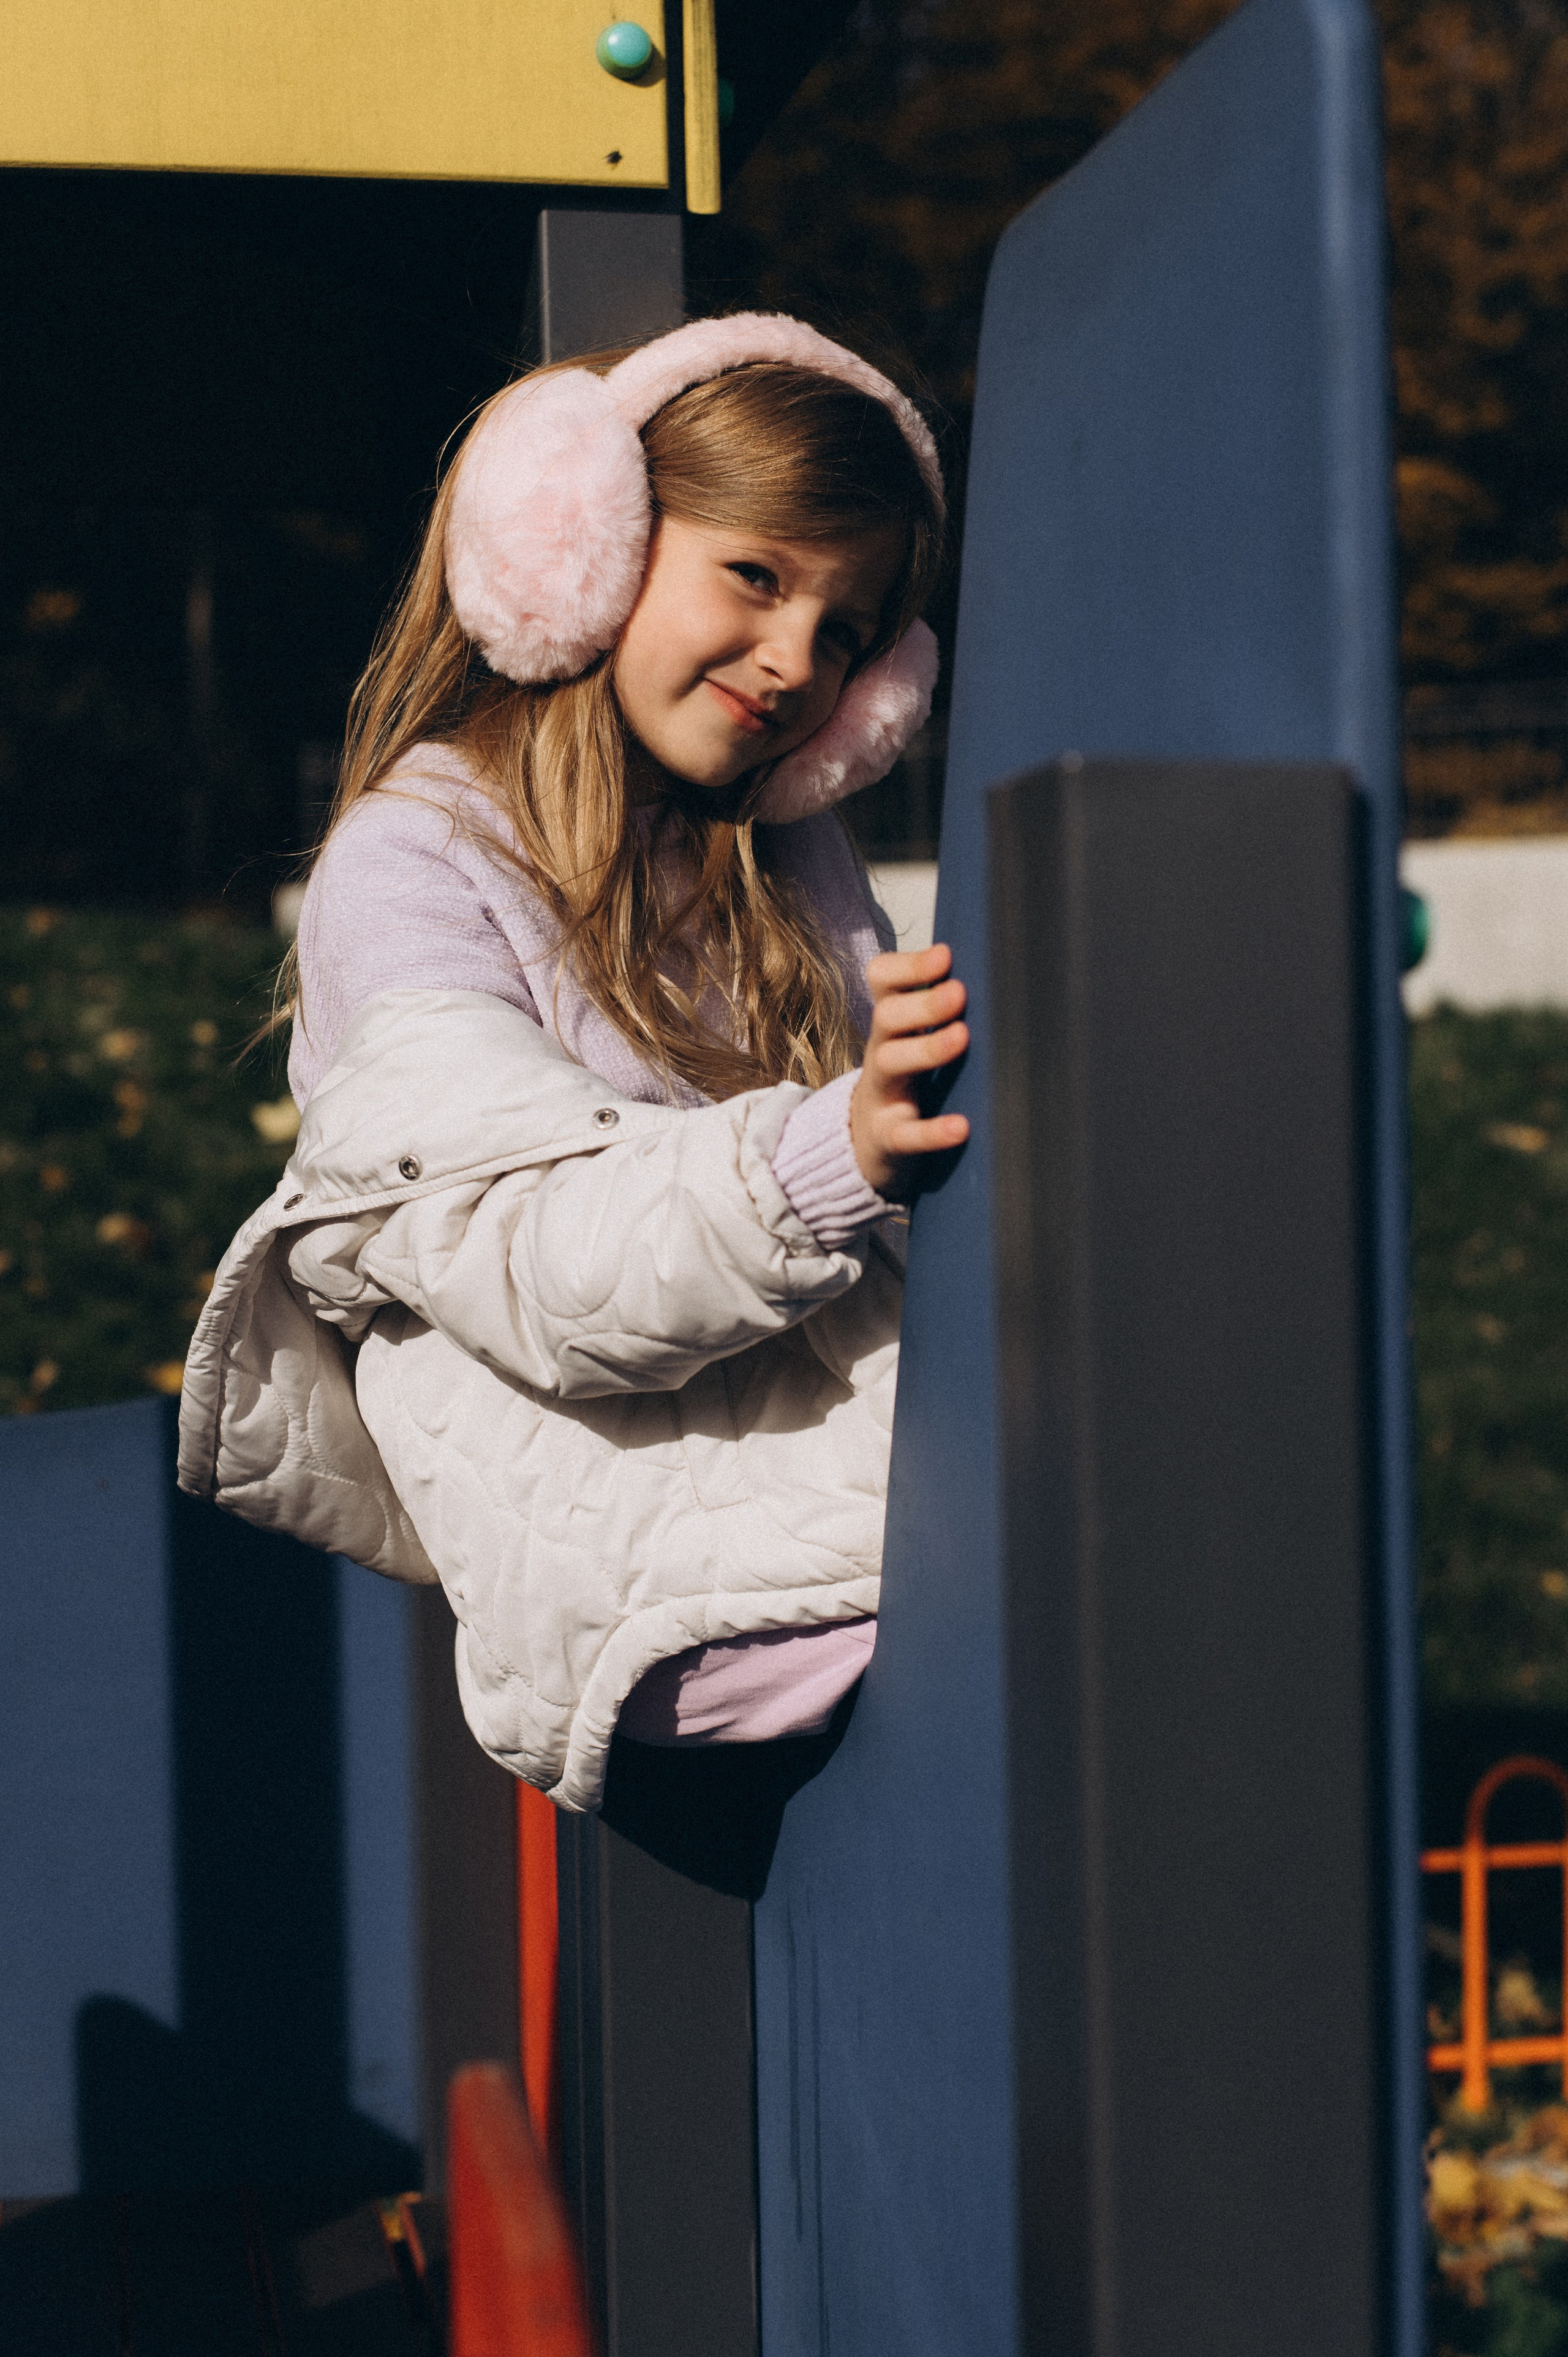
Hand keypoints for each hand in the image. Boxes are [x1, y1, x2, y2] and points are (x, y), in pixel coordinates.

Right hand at [850, 942, 971, 1196]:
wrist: (868, 1145)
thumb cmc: (908, 1082)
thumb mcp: (914, 1040)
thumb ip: (942, 1011)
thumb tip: (1001, 976)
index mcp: (892, 1024)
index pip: (883, 981)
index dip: (908, 967)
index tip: (945, 955)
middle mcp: (881, 1052)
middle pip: (887, 1018)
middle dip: (923, 1003)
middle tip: (959, 993)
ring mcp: (881, 1096)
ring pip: (890, 1063)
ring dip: (926, 1048)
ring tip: (962, 1037)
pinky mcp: (888, 1138)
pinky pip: (905, 1135)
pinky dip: (932, 1132)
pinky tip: (961, 1127)